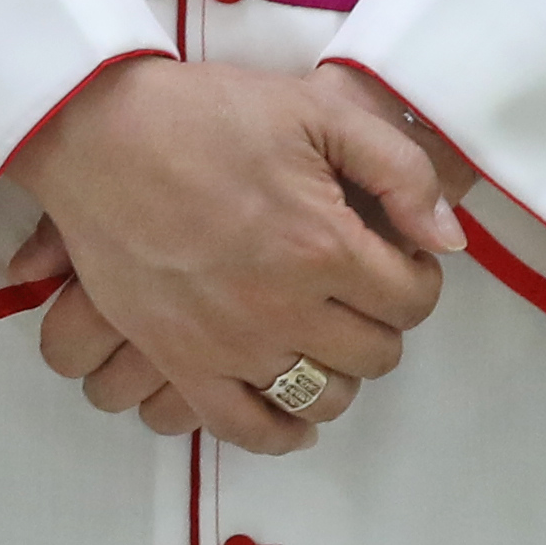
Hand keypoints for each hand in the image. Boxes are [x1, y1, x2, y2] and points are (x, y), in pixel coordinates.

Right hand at [11, 57, 461, 453]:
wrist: (97, 132)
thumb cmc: (207, 113)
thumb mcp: (317, 111)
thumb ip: (399, 170)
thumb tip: (448, 240)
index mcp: (323, 245)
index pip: (411, 299)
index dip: (417, 277)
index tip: (398, 256)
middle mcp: (282, 308)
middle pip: (374, 354)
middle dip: (383, 322)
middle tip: (360, 288)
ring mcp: (229, 344)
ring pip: (321, 397)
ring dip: (340, 372)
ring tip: (328, 335)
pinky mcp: (180, 361)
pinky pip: (244, 429)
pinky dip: (281, 433)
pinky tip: (294, 411)